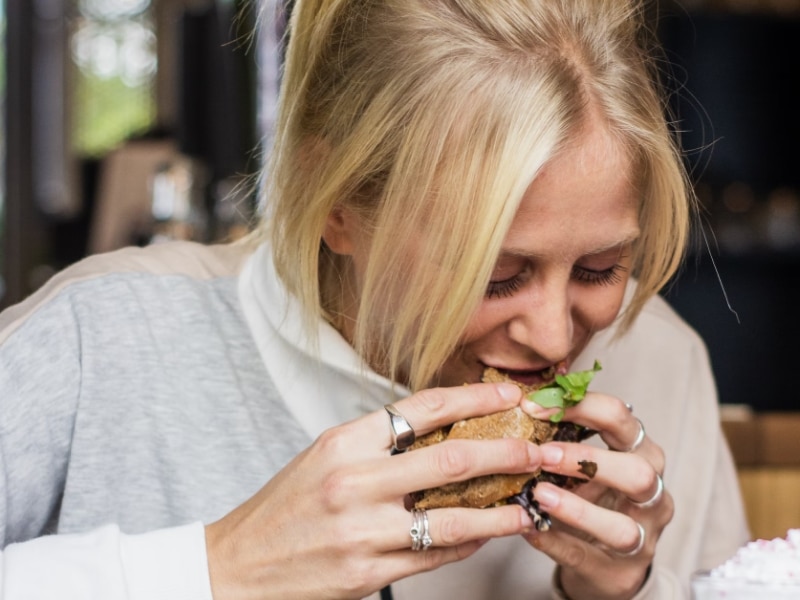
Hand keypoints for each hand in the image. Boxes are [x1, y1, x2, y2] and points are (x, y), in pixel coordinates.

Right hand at [205, 382, 543, 599]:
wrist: (239, 564)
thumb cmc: (284, 507)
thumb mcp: (325, 456)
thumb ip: (379, 443)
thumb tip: (441, 430)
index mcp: (344, 442)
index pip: (424, 408)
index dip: (475, 398)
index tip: (509, 394)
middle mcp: (355, 482)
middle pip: (452, 459)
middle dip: (507, 452)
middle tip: (538, 449)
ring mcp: (363, 530)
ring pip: (454, 517)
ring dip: (501, 511)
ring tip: (528, 505)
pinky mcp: (368, 573)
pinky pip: (434, 555)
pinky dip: (466, 543)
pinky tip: (484, 534)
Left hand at [520, 394, 673, 599]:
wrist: (605, 560)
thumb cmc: (591, 497)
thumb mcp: (583, 462)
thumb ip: (562, 436)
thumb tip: (521, 400)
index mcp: (641, 452)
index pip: (620, 418)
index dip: (579, 408)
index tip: (533, 406)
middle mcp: (652, 493)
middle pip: (639, 472)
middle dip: (589, 460)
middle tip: (543, 455)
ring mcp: (642, 537)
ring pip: (622, 526)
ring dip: (577, 508)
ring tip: (538, 494)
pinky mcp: (620, 573)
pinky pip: (587, 557)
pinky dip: (555, 542)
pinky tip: (529, 528)